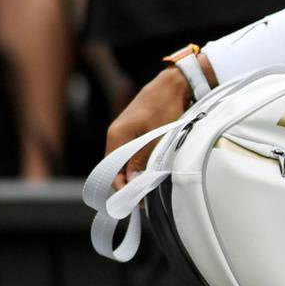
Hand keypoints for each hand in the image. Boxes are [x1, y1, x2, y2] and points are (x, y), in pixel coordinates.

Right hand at [105, 65, 198, 188]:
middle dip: (127, 184)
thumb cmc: (165, 106)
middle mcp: (116, 134)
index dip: (121, 187)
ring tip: (148, 189)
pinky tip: (149, 172)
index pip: (111, 169)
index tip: (135, 201)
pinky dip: (139, 164)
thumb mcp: (156, 136)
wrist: (173, 84)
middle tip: (143, 200)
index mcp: (116, 135)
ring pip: (125, 160)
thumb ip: (142, 159)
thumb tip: (132, 182)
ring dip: (134, 174)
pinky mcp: (135, 130)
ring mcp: (124, 131)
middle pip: (116, 167)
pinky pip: (132, 152)